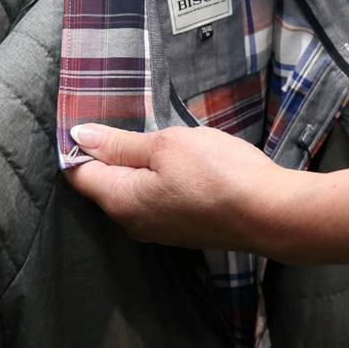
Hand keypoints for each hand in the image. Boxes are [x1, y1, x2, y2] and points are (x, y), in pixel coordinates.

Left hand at [66, 124, 348, 264]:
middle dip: (112, 153)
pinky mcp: (180, 229)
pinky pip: (156, 200)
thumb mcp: (165, 145)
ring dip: (140, 164)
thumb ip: (120, 143)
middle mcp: (131, 222)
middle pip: (104, 183)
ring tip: (163, 140)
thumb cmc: (217, 173)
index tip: (97, 117)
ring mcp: (157, 230)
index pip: (79, 173)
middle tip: (135, 122)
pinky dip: (160, 178)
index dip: (81, 144)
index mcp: (120, 200)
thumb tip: (79, 135)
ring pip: (132, 191)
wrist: (270, 213)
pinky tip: (182, 162)